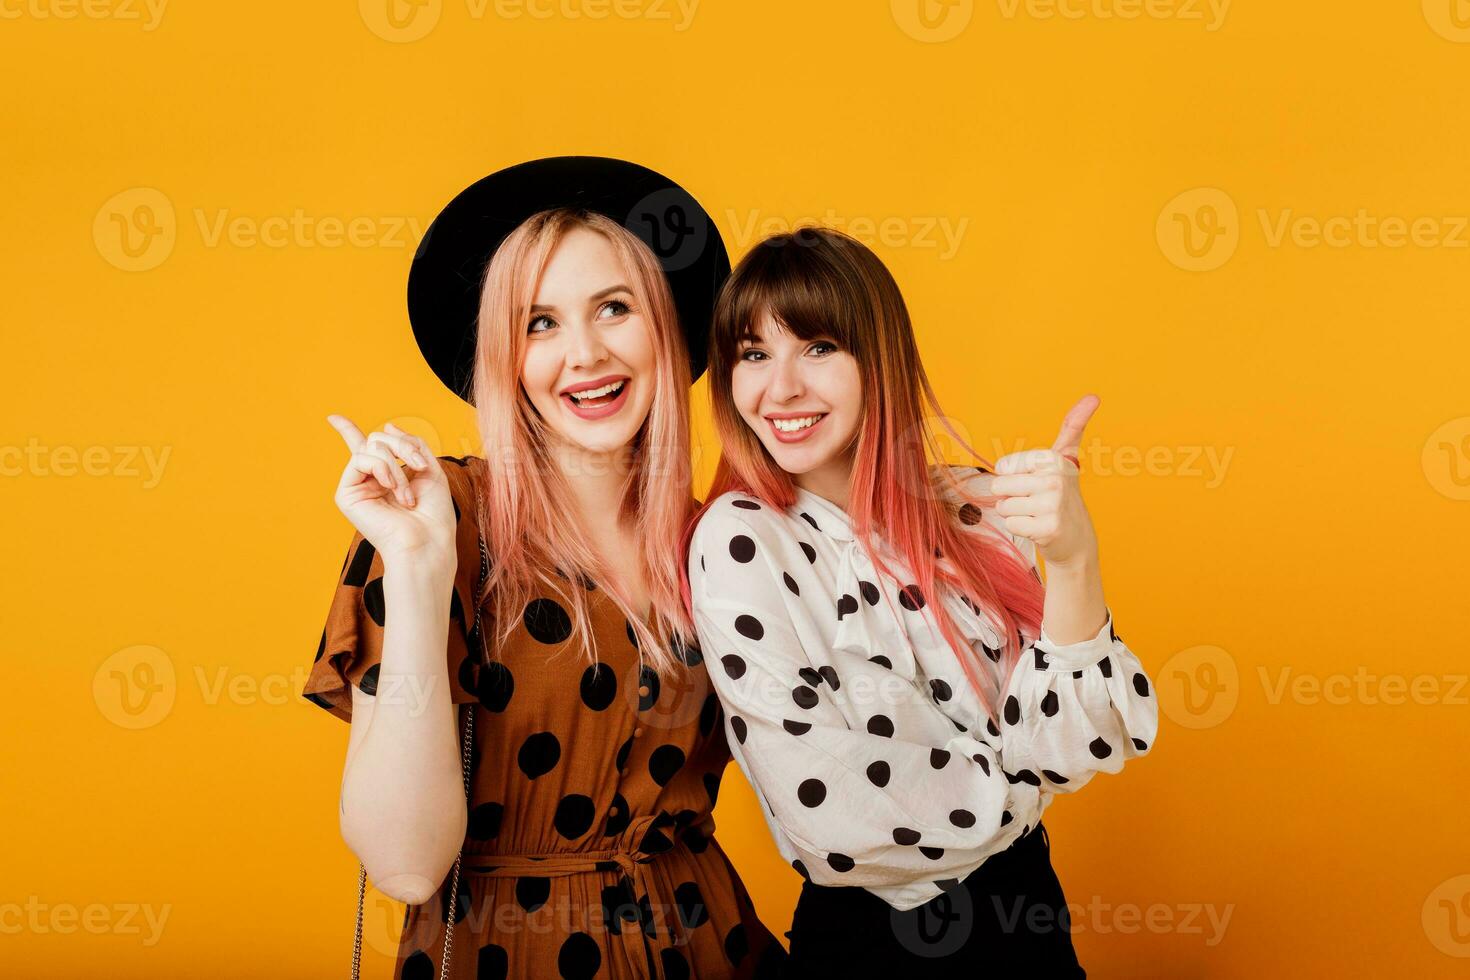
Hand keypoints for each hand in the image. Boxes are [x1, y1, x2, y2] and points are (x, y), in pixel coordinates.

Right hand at [326, 415, 455, 562]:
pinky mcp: (346, 494)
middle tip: (421, 469)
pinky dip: (382, 468)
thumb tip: (387, 427)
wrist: (427, 540)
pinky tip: (391, 486)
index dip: (348, 430)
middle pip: (378, 439)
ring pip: (372, 446)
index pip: (367, 449)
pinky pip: (361, 458)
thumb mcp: (429, 469)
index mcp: (388, 475)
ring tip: (406, 493)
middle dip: (405, 447)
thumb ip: (412, 445)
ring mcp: (357, 486)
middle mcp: (370, 479)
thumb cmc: (432, 513)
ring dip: (397, 465)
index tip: (333, 417)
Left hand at [989, 394, 1100, 568]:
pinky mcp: (1048, 528)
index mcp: (1053, 458)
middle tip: (1035, 501)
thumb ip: (1073, 426)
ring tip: (1037, 513)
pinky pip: (1011, 524)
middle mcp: (1054, 478)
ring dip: (1015, 513)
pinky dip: (1021, 528)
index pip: (1002, 467)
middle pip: (999, 486)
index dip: (1011, 477)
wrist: (1076, 537)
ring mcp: (1052, 504)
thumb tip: (1094, 396)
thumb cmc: (1061, 494)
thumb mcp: (1065, 457)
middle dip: (1011, 496)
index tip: (1034, 481)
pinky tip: (1039, 528)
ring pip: (1003, 506)